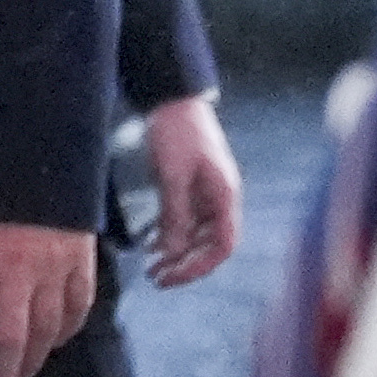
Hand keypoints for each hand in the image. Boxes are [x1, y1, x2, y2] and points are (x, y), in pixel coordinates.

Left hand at [140, 92, 243, 286]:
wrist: (173, 98)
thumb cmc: (178, 132)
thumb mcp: (173, 175)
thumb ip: (175, 215)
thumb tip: (174, 253)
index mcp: (225, 196)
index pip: (222, 246)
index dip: (200, 267)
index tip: (173, 278)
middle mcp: (220, 199)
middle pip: (209, 245)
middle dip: (184, 264)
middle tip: (156, 278)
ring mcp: (206, 193)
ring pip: (196, 235)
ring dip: (176, 253)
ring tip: (151, 268)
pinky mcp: (191, 187)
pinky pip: (185, 220)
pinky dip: (170, 234)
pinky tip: (152, 244)